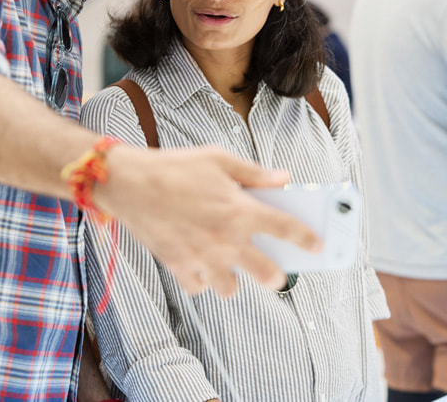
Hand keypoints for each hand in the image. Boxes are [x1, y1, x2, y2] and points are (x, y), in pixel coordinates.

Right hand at [98, 145, 321, 296]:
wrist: (129, 184)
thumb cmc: (173, 167)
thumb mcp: (218, 159)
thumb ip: (253, 173)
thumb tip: (282, 178)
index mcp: (240, 210)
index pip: (286, 229)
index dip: (307, 239)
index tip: (317, 247)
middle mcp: (226, 239)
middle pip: (267, 273)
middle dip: (276, 276)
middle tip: (275, 272)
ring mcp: (203, 257)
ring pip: (231, 288)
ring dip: (234, 280)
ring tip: (230, 267)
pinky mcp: (179, 266)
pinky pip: (198, 286)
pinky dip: (201, 280)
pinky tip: (200, 266)